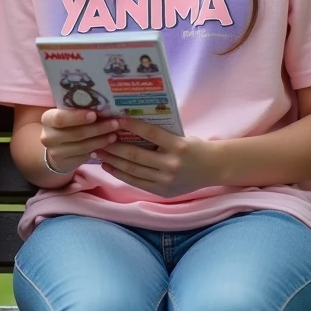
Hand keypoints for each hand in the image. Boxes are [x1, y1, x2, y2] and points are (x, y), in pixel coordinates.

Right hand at [40, 108, 119, 174]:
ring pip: (83, 146)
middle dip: (97, 128)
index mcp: (47, 119)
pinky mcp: (65, 162)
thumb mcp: (67, 115)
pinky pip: (85, 155)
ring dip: (101, 139)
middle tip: (114, 123)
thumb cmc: (66, 125)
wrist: (57, 148)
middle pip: (75, 133)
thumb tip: (103, 103)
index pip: (60, 118)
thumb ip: (78, 110)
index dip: (77, 117)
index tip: (94, 114)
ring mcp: (55, 152)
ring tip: (115, 133)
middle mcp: (48, 136)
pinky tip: (108, 142)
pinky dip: (98, 148)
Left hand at [93, 118, 220, 197]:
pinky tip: (109, 166)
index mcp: (178, 145)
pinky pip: (137, 182)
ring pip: (133, 170)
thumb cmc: (194, 147)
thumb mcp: (180, 136)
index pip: (150, 133)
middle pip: (136, 154)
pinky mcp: (163, 191)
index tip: (116, 119)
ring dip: (112, 160)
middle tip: (97, 138)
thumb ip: (160, 134)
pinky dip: (121, 174)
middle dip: (113, 146)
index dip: (132, 126)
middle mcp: (171, 164)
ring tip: (98, 152)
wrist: (213, 168)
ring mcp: (166, 180)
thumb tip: (130, 124)